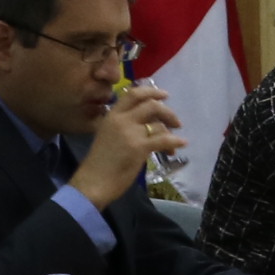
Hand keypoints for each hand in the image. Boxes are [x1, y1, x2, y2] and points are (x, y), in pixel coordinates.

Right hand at [71, 81, 181, 207]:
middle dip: (168, 112)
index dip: (152, 92)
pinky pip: (163, 139)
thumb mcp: (108, 135)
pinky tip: (182, 144)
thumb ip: (125, 126)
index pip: (133, 94)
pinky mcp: (139, 147)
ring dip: (170, 133)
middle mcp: (121, 119)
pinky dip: (176, 141)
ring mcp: (130, 132)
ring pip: (158, 124)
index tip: (164, 95)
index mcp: (112, 115)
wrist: (93, 182)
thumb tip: (147, 125)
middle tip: (176, 122)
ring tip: (173, 145)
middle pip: (151, 105)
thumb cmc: (99, 163)